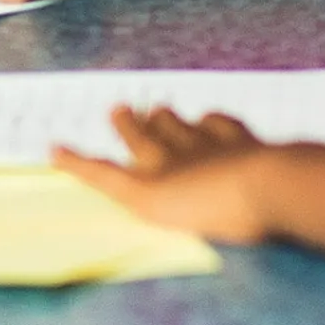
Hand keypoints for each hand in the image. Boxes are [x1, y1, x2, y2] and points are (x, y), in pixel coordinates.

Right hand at [54, 105, 273, 242]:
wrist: (270, 185)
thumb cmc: (218, 214)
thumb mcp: (169, 216)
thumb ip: (140, 195)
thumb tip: (119, 183)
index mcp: (151, 186)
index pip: (106, 173)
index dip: (80, 163)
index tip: (54, 148)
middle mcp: (172, 159)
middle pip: (143, 137)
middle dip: (128, 125)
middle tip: (118, 108)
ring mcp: (207, 146)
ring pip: (177, 125)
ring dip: (165, 118)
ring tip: (157, 110)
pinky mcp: (240, 142)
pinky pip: (219, 124)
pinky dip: (211, 121)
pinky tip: (210, 118)